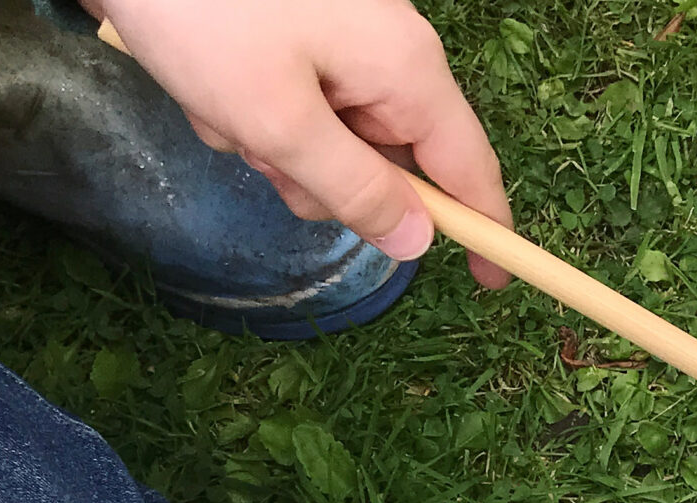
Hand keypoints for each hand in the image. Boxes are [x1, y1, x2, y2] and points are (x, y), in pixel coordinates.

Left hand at [92, 0, 513, 288]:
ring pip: (330, 141)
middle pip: (387, 163)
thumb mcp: (279, 121)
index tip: (491, 282)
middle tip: (261, 154)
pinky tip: (209, 84)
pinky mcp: (300, 34)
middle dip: (321, 178)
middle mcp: (388, 52)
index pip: (469, 167)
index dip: (482, 229)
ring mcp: (342, 40)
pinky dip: (252, 112)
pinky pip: (295, 105)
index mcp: (405, 68)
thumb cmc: (206, 17)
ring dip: (271, 144)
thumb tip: (417, 240)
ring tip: (220, 104)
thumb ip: (354, 189)